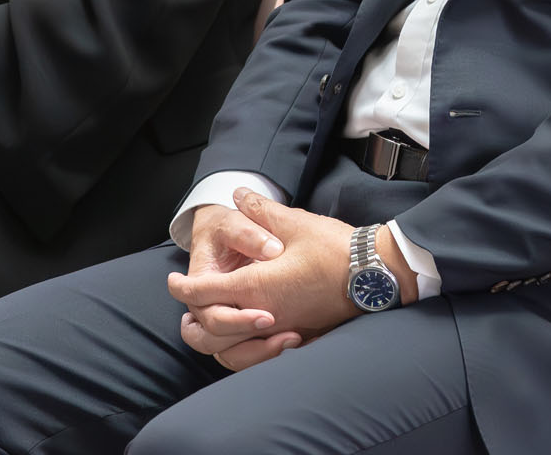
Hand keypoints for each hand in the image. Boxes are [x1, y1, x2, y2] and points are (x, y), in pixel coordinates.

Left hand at [173, 190, 409, 367]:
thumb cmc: (335, 248)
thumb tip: (238, 195)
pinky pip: (261, 356)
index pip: (206, 293)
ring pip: (234, 352)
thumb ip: (260, 211)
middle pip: (212, 329)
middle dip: (193, 316)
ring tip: (208, 324)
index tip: (173, 281)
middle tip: (187, 301)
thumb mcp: (294, 222)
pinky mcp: (300, 336)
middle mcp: (265, 315)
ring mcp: (283, 330)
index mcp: (257, 288)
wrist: (376, 274)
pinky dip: (245, 350)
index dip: (184, 287)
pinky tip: (247, 336)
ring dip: (216, 340)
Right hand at [174, 199, 295, 370]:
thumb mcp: (233, 222)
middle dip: (246, 336)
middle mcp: (205, 310)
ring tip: (293, 338)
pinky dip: (268, 353)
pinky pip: (248, 354)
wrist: (229, 234)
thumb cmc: (226, 228)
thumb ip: (249, 234)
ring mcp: (222, 322)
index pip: (210, 313)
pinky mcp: (240, 329)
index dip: (236, 319)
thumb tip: (272, 249)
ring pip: (231, 355)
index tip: (268, 315)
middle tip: (279, 324)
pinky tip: (297, 340)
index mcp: (200, 285)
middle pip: (213, 341)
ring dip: (259, 352)